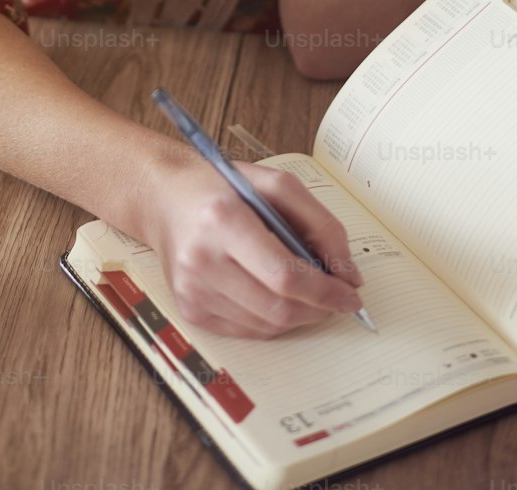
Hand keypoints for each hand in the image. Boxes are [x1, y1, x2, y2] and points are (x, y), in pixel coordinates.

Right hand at [134, 147, 366, 339]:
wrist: (164, 198)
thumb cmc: (221, 187)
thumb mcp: (275, 185)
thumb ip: (319, 222)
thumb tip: (348, 273)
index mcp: (222, 220)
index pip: (284, 275)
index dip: (325, 292)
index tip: (351, 294)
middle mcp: (201, 259)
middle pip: (278, 308)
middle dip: (319, 309)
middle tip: (338, 298)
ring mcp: (192, 290)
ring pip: (266, 325)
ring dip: (300, 315)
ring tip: (311, 293)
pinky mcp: (190, 309)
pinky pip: (247, 330)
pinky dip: (274, 319)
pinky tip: (279, 297)